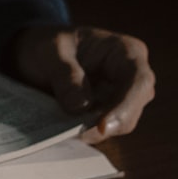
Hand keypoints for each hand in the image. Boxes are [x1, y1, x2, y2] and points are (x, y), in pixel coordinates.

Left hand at [9, 25, 155, 142]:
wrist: (38, 55)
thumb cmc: (49, 45)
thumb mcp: (50, 51)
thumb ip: (65, 74)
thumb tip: (81, 106)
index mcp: (125, 52)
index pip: (139, 81)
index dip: (125, 106)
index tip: (102, 126)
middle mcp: (131, 77)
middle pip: (132, 109)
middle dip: (105, 124)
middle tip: (73, 132)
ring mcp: (122, 98)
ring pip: (118, 125)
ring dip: (92, 131)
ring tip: (63, 129)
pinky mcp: (107, 114)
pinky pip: (102, 130)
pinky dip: (85, 132)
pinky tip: (64, 131)